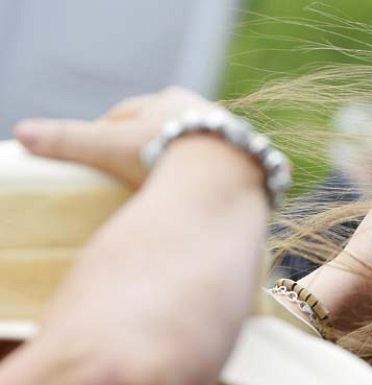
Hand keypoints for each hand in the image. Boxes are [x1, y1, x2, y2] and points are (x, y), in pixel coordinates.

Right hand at [13, 87, 217, 186]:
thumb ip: (70, 142)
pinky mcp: (247, 161)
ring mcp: (228, 135)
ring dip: (177, 162)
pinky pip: (218, 169)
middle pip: (161, 128)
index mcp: (168, 100)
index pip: (126, 114)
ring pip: (192, 147)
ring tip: (162, 185)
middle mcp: (202, 111)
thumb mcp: (112, 147)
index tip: (96, 155)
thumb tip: (22, 133)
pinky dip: (205, 178)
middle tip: (126, 172)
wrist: (228, 172)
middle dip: (143, 146)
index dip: (107, 133)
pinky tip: (199, 195)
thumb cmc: (166, 154)